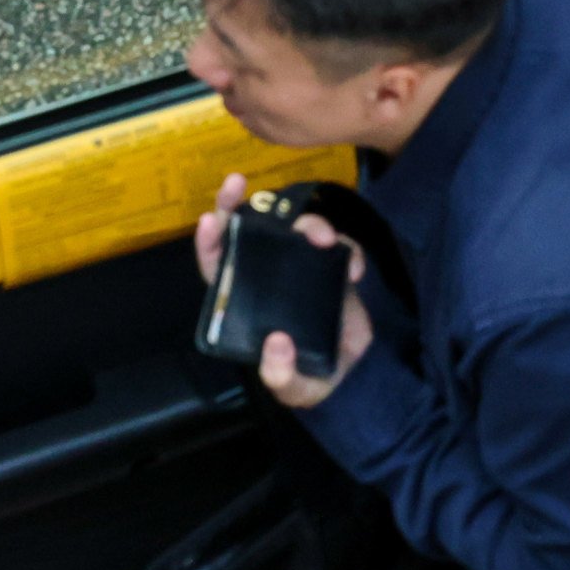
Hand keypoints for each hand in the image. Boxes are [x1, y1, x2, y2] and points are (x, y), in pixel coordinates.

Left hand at [196, 174, 374, 410]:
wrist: (358, 377)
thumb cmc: (312, 380)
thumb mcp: (293, 387)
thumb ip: (280, 374)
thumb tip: (277, 342)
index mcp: (246, 303)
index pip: (218, 268)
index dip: (211, 244)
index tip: (211, 221)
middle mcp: (269, 279)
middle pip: (247, 234)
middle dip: (237, 205)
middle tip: (236, 182)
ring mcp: (302, 270)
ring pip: (295, 230)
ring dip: (309, 225)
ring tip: (325, 239)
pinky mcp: (334, 269)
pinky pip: (340, 246)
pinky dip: (348, 250)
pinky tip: (354, 272)